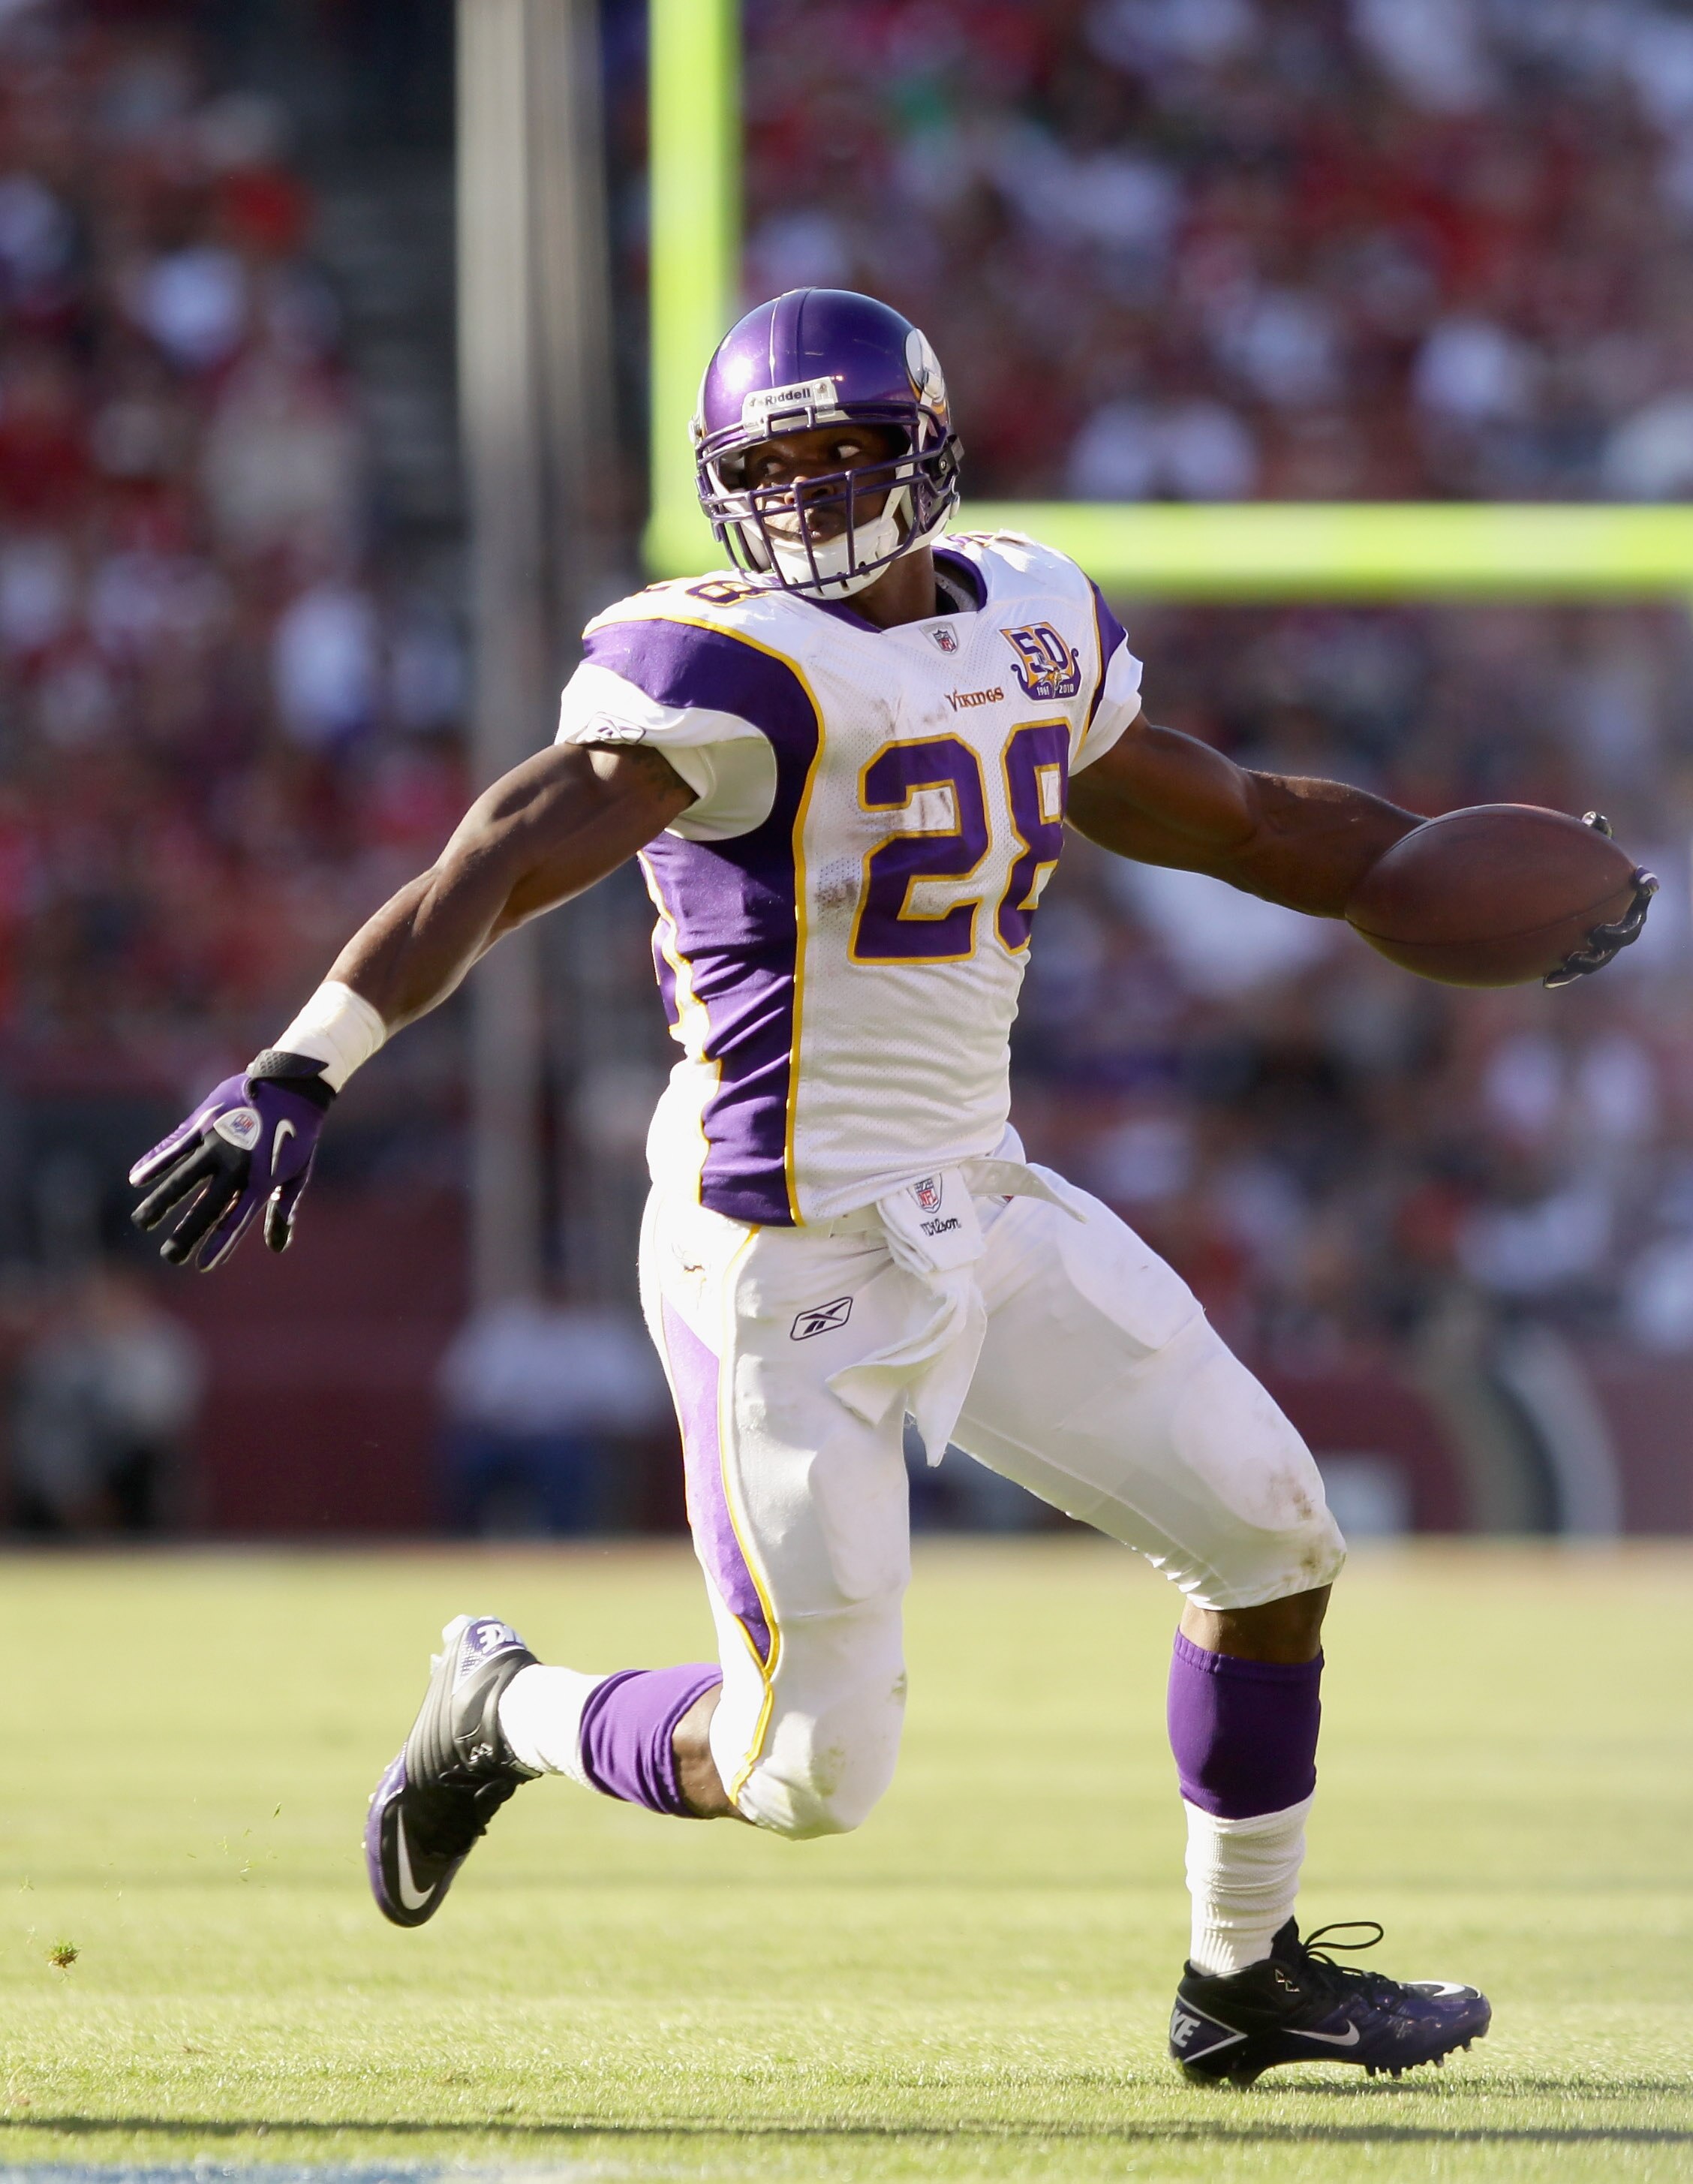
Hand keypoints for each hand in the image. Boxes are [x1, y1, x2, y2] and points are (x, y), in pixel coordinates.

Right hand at [129, 1053, 334, 1269]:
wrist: (293, 1084)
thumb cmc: (298, 1134)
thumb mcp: (298, 1173)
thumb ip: (283, 1208)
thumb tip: (278, 1247)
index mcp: (262, 1180)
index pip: (237, 1220)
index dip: (219, 1244)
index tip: (202, 1265)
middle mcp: (237, 1164)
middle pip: (208, 1205)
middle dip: (187, 1233)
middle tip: (169, 1256)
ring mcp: (219, 1141)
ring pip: (184, 1177)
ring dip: (162, 1201)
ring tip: (141, 1222)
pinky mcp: (205, 1120)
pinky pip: (175, 1144)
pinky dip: (155, 1160)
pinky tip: (136, 1178)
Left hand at [1543, 814, 1658, 988]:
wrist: (1556, 902)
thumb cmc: (1575, 869)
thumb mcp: (1581, 850)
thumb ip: (1590, 835)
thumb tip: (1593, 818)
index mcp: (1627, 892)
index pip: (1643, 887)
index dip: (1645, 883)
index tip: (1643, 882)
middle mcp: (1623, 918)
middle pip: (1629, 931)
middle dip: (1616, 934)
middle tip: (1598, 932)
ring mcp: (1605, 940)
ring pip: (1605, 955)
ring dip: (1591, 959)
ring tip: (1573, 958)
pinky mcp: (1585, 955)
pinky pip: (1577, 968)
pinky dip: (1564, 974)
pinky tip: (1547, 980)